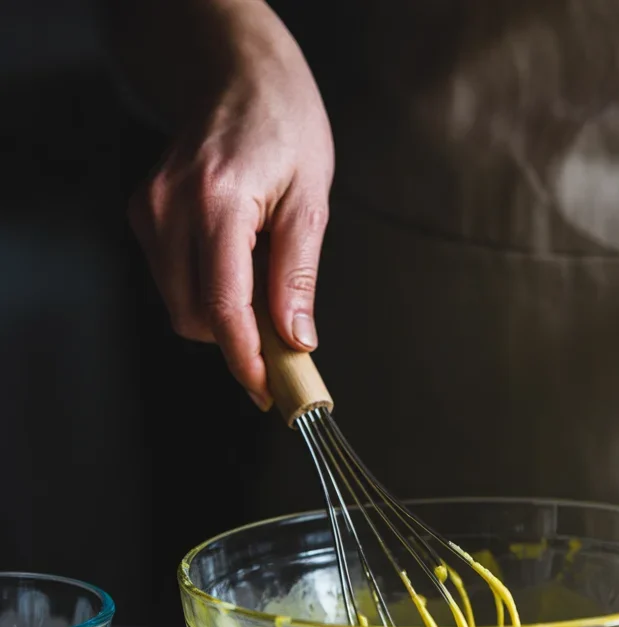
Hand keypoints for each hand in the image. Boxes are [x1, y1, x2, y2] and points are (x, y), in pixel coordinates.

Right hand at [127, 38, 332, 408]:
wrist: (235, 77)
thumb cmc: (283, 127)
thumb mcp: (310, 200)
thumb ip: (298, 275)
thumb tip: (296, 340)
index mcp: (216, 202)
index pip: (222, 308)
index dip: (246, 361)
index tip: (269, 392)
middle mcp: (169, 207)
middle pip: (194, 318)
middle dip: (238, 343)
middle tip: (283, 343)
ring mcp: (148, 210)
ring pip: (179, 306)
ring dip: (222, 318)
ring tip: (262, 286)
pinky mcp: (142, 214)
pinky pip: (172, 280)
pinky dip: (207, 292)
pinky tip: (236, 265)